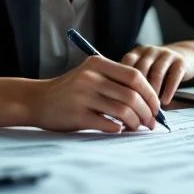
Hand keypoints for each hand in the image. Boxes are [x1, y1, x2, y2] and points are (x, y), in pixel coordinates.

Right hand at [35, 56, 161, 132]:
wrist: (37, 100)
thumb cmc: (70, 90)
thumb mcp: (90, 75)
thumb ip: (115, 82)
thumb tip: (149, 102)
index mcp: (97, 64)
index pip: (134, 76)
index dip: (150, 93)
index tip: (156, 107)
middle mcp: (90, 78)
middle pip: (132, 95)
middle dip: (147, 112)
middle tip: (151, 122)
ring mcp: (83, 96)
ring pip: (123, 111)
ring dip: (135, 123)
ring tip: (136, 127)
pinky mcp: (77, 115)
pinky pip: (107, 124)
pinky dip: (118, 129)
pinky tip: (118, 129)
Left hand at [120, 44, 193, 106]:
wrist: (186, 55)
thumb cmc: (158, 69)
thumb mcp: (144, 70)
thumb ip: (132, 81)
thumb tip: (122, 104)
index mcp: (137, 52)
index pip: (127, 63)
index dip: (124, 81)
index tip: (123, 99)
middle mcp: (150, 51)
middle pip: (142, 69)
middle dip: (139, 90)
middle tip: (137, 108)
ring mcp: (166, 54)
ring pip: (157, 73)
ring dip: (153, 92)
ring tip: (151, 107)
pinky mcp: (180, 61)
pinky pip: (174, 76)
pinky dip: (169, 90)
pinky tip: (165, 101)